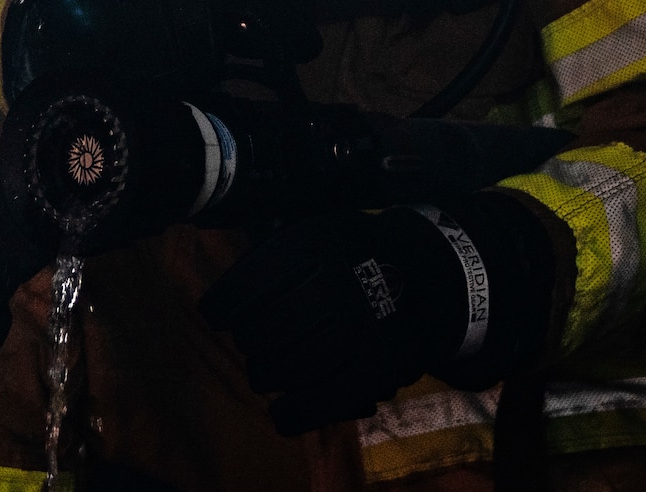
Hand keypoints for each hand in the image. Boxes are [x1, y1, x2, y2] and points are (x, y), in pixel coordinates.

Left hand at [199, 193, 553, 435]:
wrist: (429, 275)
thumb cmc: (355, 256)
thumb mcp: (319, 230)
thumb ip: (272, 256)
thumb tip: (220, 303)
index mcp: (317, 242)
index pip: (250, 284)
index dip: (223, 306)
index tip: (216, 318)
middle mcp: (340, 282)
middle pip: (267, 330)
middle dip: (250, 344)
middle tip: (251, 347)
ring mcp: (363, 326)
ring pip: (292, 366)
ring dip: (267, 375)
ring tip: (264, 372)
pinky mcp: (382, 366)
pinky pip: (325, 399)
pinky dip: (295, 414)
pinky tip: (280, 414)